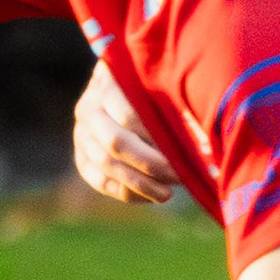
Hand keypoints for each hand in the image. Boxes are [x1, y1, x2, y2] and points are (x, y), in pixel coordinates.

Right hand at [73, 68, 177, 206]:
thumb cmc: (154, 87)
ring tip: (167, 194)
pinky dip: (126, 193)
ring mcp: (81, 134)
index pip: (130, 115)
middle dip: (150, 164)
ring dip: (140, 184)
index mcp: (107, 83)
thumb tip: (198, 135)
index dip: (156, 137)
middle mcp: (88, 108)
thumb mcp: (161, 84)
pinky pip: (100, 182)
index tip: (184, 150)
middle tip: (177, 176)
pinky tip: (150, 197)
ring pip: (107, 165)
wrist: (122, 89)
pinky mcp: (82, 158)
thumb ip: (173, 104)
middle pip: (116, 143)